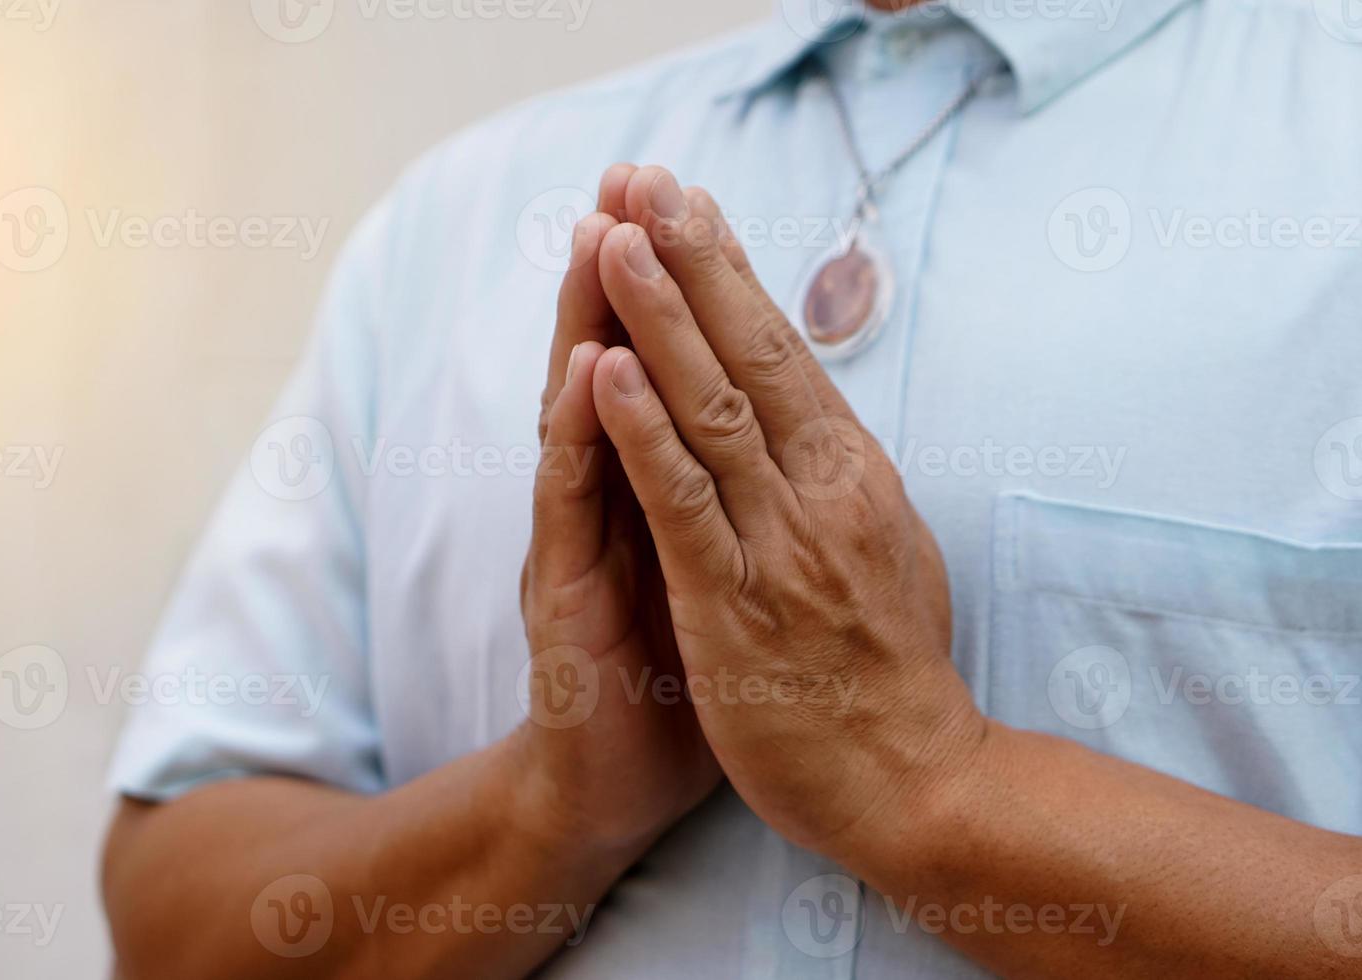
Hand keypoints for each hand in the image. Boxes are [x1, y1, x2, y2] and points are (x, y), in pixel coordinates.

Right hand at [515, 165, 720, 857]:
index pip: (675, 375)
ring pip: (586, 415)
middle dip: (635, 272)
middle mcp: (612, 499)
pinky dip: (583, 434)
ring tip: (601, 236)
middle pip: (624, 367)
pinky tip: (590, 370)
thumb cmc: (679, 681)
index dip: (688, 292)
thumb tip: (786, 451)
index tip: (702, 207)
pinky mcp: (564, 594)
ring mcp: (582, 540)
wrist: (613, 787)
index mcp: (661, 493)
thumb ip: (731, 506)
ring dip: (593, 323)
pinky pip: (576, 504)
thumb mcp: (721, 577)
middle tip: (636, 179)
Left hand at [582, 166, 986, 865]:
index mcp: (854, 471)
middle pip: (751, 354)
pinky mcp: (736, 605)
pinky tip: (609, 373)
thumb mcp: (886, 542)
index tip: (688, 203)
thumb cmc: (889, 664)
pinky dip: (645, 433)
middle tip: (645, 180)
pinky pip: (685, 504)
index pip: (785, 350)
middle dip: (692, 260)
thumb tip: (818, 411)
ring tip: (613, 240)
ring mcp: (780, 545)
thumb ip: (844, 474)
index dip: (731, 272)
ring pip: (713, 410)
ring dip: (659, 319)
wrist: (911, 779)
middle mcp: (823, 490)